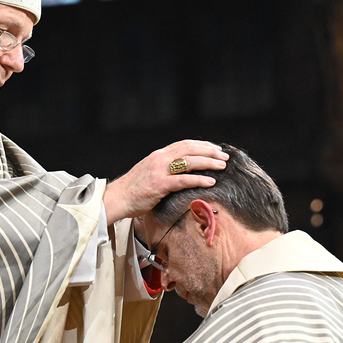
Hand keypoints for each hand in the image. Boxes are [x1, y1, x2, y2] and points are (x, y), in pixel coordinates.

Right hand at [103, 140, 228, 224]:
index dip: (202, 145)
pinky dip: (198, 179)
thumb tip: (181, 171)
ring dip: (208, 163)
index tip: (215, 149)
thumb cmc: (134, 190)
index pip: (184, 144)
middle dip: (209, 152)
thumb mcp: (150, 172)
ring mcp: (159, 171)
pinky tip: (210, 182)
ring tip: (222, 166)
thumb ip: (164, 168)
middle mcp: (160, 159)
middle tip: (224, 157)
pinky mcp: (159, 185)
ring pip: (189, 161)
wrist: (117, 198)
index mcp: (158, 155)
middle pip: (189, 149)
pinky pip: (183, 180)